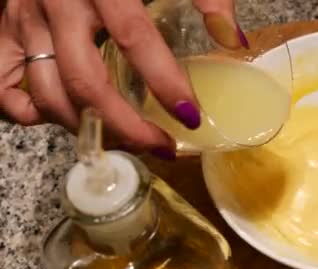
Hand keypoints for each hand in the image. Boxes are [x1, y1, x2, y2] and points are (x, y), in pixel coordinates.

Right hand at [0, 0, 247, 158]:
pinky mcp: (4, 31)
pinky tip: (64, 118)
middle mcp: (55, 4)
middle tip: (160, 146)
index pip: (133, 39)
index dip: (164, 82)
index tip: (190, 116)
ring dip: (88, 127)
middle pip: (85, 82)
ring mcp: (23, 20)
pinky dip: (28, 113)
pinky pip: (3, 87)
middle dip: (126, 126)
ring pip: (46, 93)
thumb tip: (234, 39)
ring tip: (125, 138)